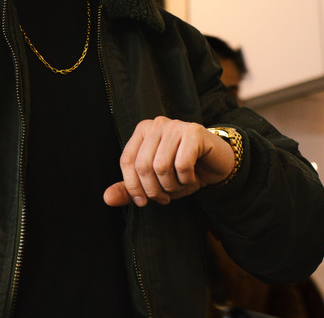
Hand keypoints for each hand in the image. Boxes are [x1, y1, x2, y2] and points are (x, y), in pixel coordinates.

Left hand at [104, 117, 234, 206]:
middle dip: (154, 190)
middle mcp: (157, 123)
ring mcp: (176, 125)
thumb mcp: (154, 183)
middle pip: (144, 166)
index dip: (133, 186)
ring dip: (172, 186)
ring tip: (179, 185)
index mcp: (143, 130)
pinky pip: (182, 165)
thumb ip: (130, 189)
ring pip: (162, 167)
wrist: (216, 165)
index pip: (127, 161)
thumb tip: (106, 198)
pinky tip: (193, 176)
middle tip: (165, 197)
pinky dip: (187, 180)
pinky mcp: (194, 131)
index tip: (143, 201)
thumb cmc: (183, 171)